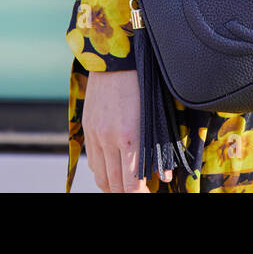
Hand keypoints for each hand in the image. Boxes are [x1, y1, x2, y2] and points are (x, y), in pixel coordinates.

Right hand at [81, 69, 170, 192]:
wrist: (115, 58)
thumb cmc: (144, 84)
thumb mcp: (157, 116)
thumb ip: (160, 148)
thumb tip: (165, 177)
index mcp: (130, 138)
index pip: (131, 184)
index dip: (139, 194)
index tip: (148, 193)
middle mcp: (109, 140)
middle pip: (114, 185)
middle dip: (127, 193)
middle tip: (139, 191)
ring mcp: (95, 135)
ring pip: (100, 177)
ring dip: (113, 186)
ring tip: (126, 186)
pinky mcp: (87, 128)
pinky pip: (92, 161)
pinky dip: (102, 171)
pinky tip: (113, 169)